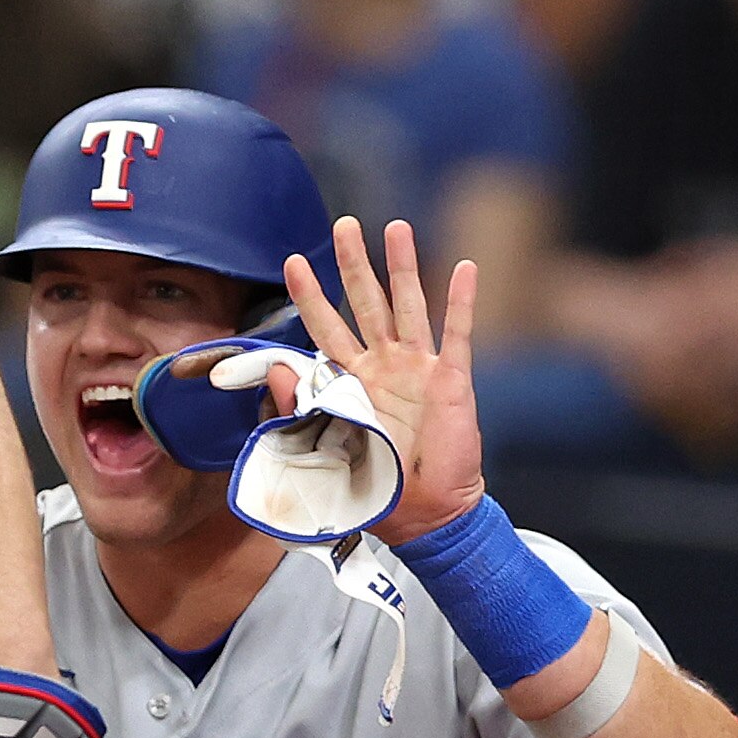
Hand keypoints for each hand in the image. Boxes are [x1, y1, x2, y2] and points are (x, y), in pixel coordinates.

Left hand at [284, 217, 483, 547]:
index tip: (293, 261)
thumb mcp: (326, 447)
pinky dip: (462, 301)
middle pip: (366, 302)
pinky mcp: (452, 380)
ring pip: (409, 305)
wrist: (425, 514)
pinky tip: (464, 266)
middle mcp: (383, 367)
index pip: (324, 328)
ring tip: (396, 227)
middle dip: (354, 263)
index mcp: (349, 382)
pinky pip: (458, 333)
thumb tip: (273, 368)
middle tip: (345, 223)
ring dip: (403, 266)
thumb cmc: (375, 488)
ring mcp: (418, 369)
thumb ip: (300, 407)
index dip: (310, 295)